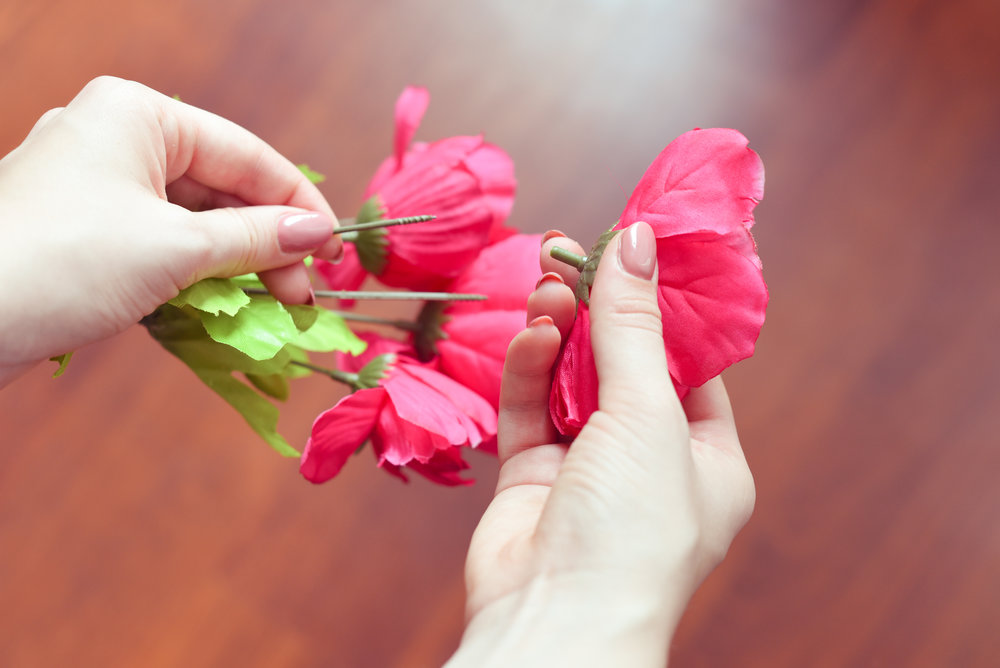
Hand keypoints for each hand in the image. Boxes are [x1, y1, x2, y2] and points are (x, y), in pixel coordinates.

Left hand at [0, 76, 341, 384]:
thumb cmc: (62, 262)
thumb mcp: (176, 248)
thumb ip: (255, 238)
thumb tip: (317, 233)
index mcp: (141, 116)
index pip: (248, 156)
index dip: (298, 204)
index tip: (333, 252)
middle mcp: (120, 141)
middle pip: (223, 191)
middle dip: (267, 245)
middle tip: (303, 296)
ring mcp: (100, 190)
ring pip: (195, 224)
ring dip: (236, 268)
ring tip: (273, 308)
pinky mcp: (88, 235)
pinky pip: (163, 248)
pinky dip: (197, 279)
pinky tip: (225, 310)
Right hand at [448, 223, 754, 666]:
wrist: (557, 619)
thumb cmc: (632, 527)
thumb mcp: (648, 414)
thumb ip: (633, 325)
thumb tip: (636, 240)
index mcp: (706, 459)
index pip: (689, 365)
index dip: (662, 307)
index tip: (635, 249)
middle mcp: (649, 462)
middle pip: (623, 365)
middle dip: (599, 310)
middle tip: (570, 252)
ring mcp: (588, 469)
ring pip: (571, 381)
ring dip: (561, 331)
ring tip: (549, 282)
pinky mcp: (533, 475)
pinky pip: (532, 408)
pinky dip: (530, 368)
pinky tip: (533, 332)